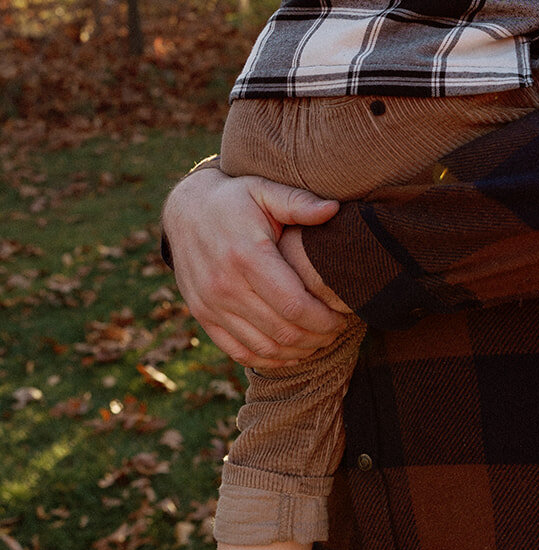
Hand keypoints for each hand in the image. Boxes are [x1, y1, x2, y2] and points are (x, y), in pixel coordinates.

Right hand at [162, 166, 345, 367]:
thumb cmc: (234, 199)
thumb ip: (298, 202)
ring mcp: (210, 304)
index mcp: (246, 255)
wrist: (185, 210)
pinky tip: (289, 352)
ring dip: (296, 352)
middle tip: (335, 331)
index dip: (323, 319)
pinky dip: (268, 359)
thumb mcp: (264, 190)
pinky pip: (238, 351)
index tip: (342, 317)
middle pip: (282, 331)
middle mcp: (225, 285)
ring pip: (263, 347)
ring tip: (318, 341)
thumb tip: (333, 209)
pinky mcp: (202, 316)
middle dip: (316, 338)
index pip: (294, 305)